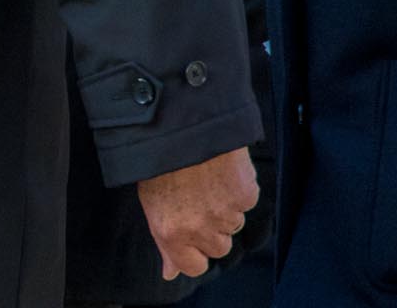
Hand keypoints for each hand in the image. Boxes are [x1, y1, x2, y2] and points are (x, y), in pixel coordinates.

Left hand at [138, 147, 259, 279]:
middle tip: (195, 200)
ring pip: (233, 224)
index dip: (193, 253)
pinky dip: (236, 190)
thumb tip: (169, 273)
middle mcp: (200, 228)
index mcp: (170, 231)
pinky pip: (245, 203)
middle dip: (210, 230)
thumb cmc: (157, 160)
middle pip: (218, 247)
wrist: (177, 121)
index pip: (194, 267)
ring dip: (224, 209)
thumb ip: (164, 242)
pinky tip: (218, 171)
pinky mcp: (246, 195)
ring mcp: (225, 212)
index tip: (189, 237)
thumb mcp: (150, 202)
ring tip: (204, 180)